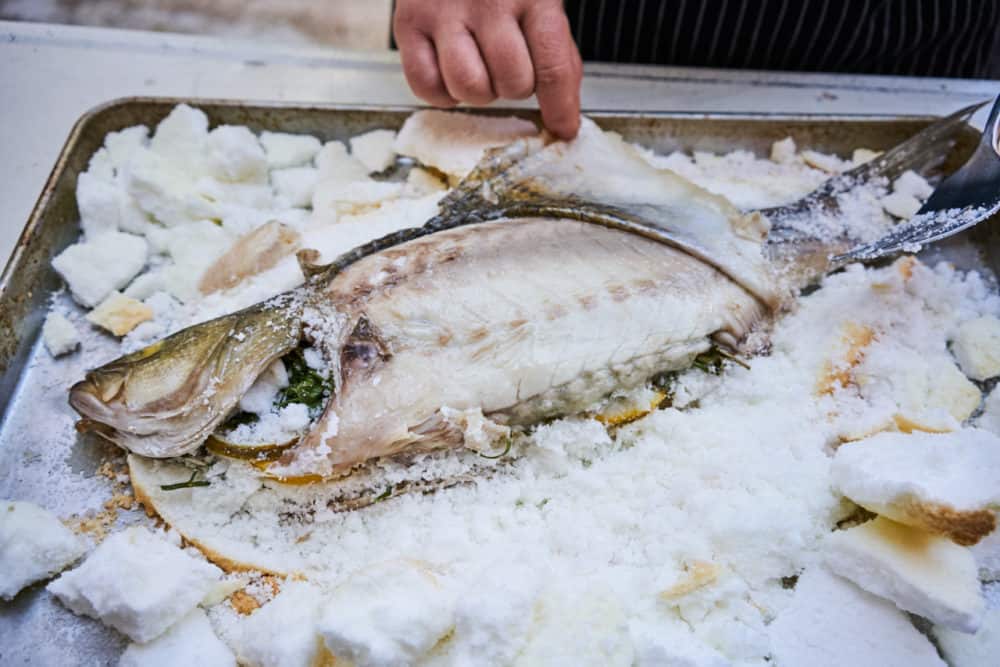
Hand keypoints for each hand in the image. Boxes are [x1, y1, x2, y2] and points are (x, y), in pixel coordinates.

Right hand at [393, 0, 582, 138]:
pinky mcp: (407, 23)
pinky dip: (442, 92)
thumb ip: (556, 52)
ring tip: (480, 68)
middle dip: (516, 87)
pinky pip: (427, 87)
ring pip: (469, 88)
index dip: (560, 106)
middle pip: (511, 82)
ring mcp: (442, 11)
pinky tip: (450, 71)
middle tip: (508, 67)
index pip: (552, 66)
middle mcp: (486, 1)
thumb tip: (563, 112)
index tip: (563, 129)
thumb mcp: (540, 2)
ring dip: (480, 91)